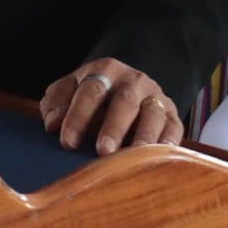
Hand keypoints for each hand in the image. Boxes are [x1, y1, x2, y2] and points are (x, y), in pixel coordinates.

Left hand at [39, 58, 182, 154]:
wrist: (127, 86)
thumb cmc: (90, 96)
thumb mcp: (69, 91)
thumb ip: (56, 103)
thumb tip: (52, 124)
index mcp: (105, 70)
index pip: (91, 91)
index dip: (78, 116)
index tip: (68, 142)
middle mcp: (134, 80)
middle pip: (124, 101)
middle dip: (113, 127)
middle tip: (102, 150)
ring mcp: (155, 97)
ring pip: (153, 114)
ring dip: (143, 136)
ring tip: (131, 157)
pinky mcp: (173, 115)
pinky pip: (174, 127)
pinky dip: (168, 142)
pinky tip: (157, 157)